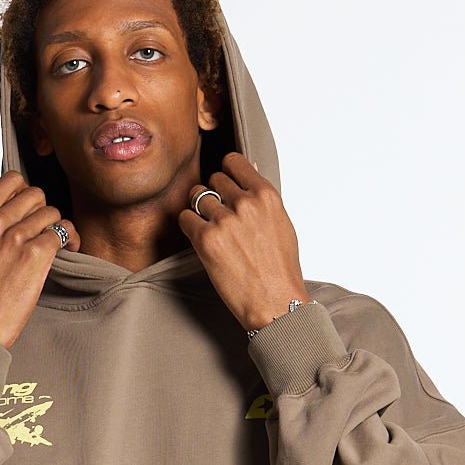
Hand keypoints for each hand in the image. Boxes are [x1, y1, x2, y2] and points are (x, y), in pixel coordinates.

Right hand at [0, 171, 80, 349]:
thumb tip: (17, 208)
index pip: (12, 180)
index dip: (26, 194)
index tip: (28, 213)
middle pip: (35, 194)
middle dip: (43, 212)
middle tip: (42, 234)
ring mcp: (15, 237)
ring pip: (52, 212)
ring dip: (57, 227)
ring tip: (55, 246)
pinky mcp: (35, 255)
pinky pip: (63, 231)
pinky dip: (71, 239)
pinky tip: (68, 252)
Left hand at [177, 152, 311, 331]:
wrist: (274, 302)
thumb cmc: (280, 268)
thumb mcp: (280, 223)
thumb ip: (261, 196)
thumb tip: (248, 168)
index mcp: (266, 196)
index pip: (234, 162)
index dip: (226, 173)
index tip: (225, 185)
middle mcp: (245, 203)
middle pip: (213, 180)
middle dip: (214, 195)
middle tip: (220, 217)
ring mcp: (224, 220)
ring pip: (196, 196)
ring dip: (199, 211)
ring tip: (212, 230)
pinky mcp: (206, 239)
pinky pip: (184, 218)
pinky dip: (189, 227)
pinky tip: (202, 240)